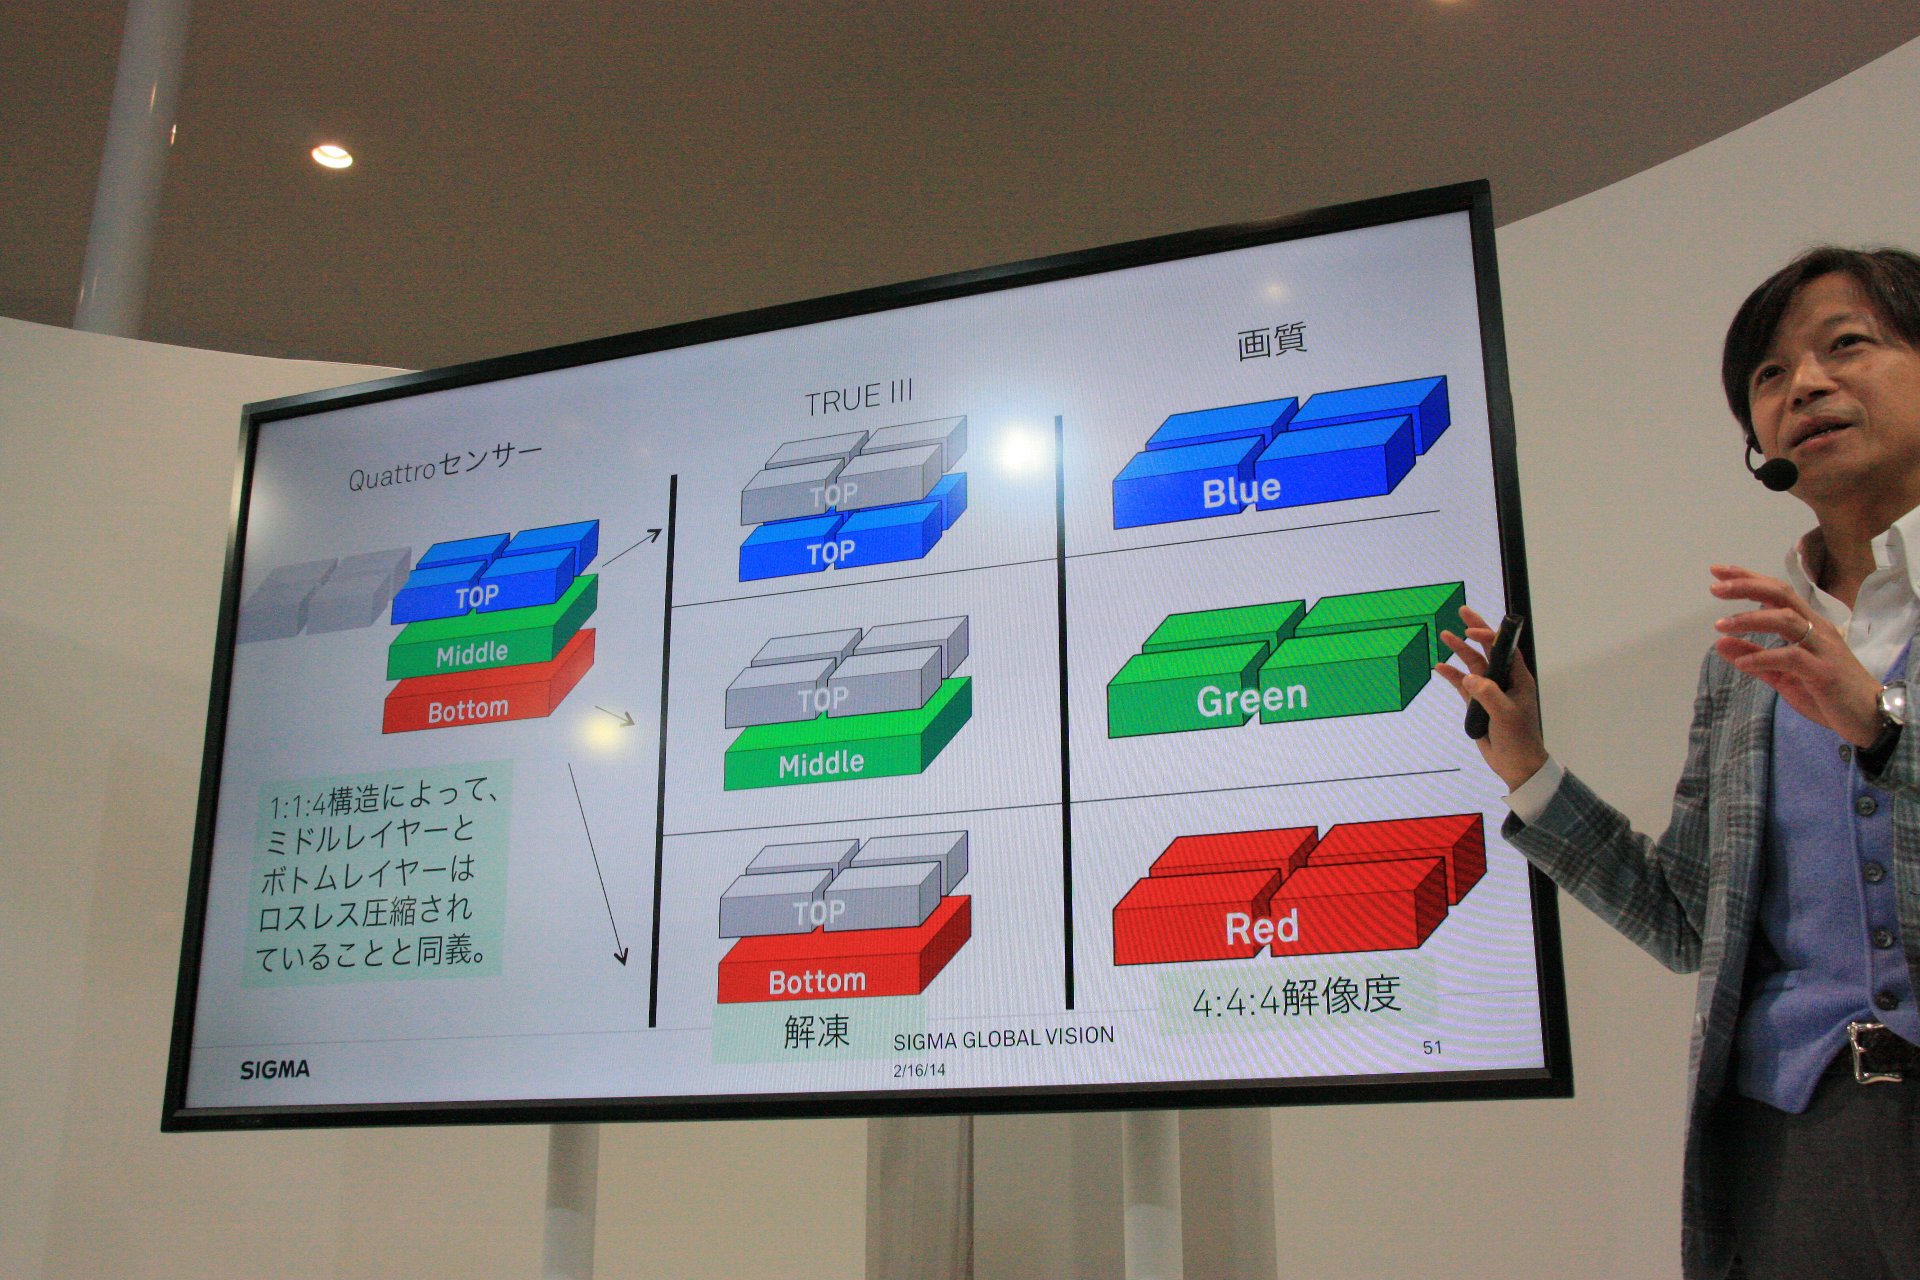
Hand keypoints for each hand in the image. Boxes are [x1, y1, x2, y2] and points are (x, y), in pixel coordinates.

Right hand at [1435, 605, 1548, 790]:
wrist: (1516, 765)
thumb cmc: (1520, 740)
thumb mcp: (1506, 716)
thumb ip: (1488, 695)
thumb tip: (1470, 679)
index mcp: (1517, 679)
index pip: (1504, 649)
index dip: (1490, 635)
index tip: (1471, 631)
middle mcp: (1504, 681)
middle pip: (1488, 650)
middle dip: (1475, 631)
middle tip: (1462, 612)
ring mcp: (1489, 691)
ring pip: (1473, 665)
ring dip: (1459, 651)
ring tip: (1444, 635)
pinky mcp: (1477, 703)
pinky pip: (1462, 684)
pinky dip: (1451, 675)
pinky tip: (1440, 667)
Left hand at [1709, 565, 1883, 744]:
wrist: (1870, 717)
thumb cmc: (1828, 693)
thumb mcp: (1783, 675)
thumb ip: (1755, 658)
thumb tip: (1720, 643)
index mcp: (1809, 626)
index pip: (1778, 593)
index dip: (1749, 579)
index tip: (1717, 571)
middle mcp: (1818, 630)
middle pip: (1782, 595)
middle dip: (1747, 586)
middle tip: (1715, 588)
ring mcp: (1823, 649)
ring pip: (1786, 620)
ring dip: (1750, 619)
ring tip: (1720, 626)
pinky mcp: (1825, 672)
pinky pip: (1792, 657)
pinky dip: (1762, 657)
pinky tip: (1741, 663)